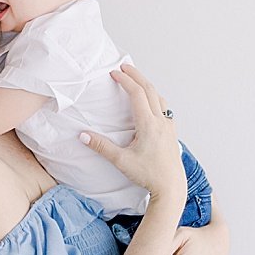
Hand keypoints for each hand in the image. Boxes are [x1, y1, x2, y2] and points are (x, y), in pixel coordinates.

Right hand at [80, 65, 185, 203]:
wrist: (171, 187)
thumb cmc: (148, 175)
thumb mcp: (121, 161)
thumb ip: (102, 147)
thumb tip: (83, 135)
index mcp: (148, 124)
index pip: (137, 94)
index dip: (125, 80)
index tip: (115, 72)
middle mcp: (161, 121)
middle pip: (150, 90)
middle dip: (136, 76)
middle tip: (125, 67)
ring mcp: (169, 126)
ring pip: (160, 98)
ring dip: (147, 86)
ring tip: (136, 81)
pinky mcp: (172, 132)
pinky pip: (165, 108)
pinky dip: (156, 99)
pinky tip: (150, 103)